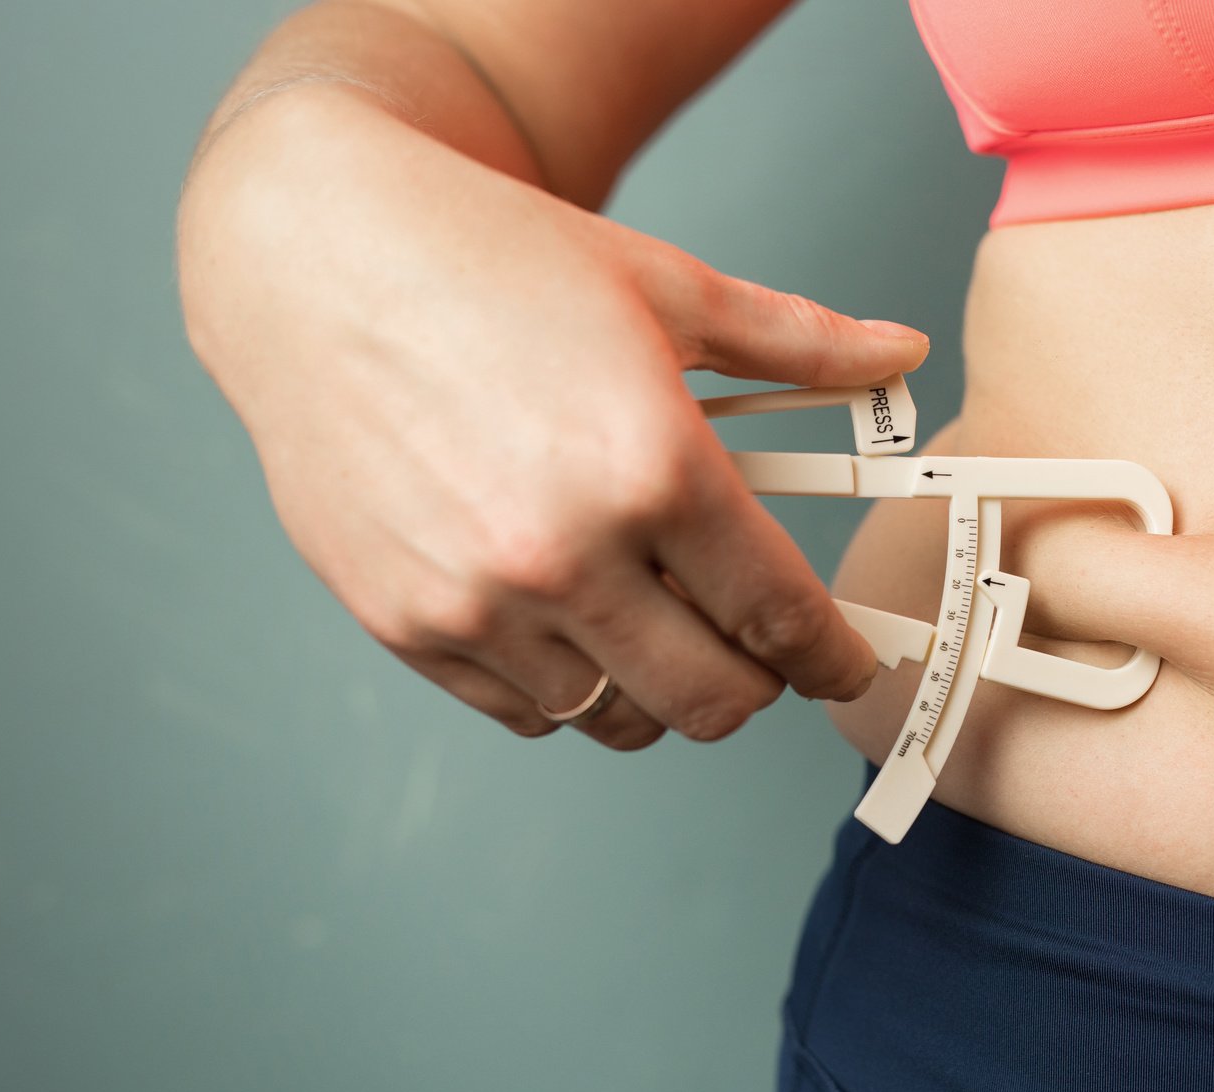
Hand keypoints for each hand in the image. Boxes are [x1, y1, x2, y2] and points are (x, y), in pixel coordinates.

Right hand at [179, 86, 927, 748]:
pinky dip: (571, 688)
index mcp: (652, 467)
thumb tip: (901, 351)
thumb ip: (799, 339)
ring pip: (620, 719)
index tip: (848, 668)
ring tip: (663, 623)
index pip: (782, 620)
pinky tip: (576, 621)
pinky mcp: (407, 623)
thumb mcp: (667, 285)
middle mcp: (566, 551)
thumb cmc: (491, 260)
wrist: (312, 251)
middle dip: (758, 685)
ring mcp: (478, 600)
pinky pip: (528, 711)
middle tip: (759, 648)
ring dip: (662, 689)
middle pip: (713, 701)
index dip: (835, 661)